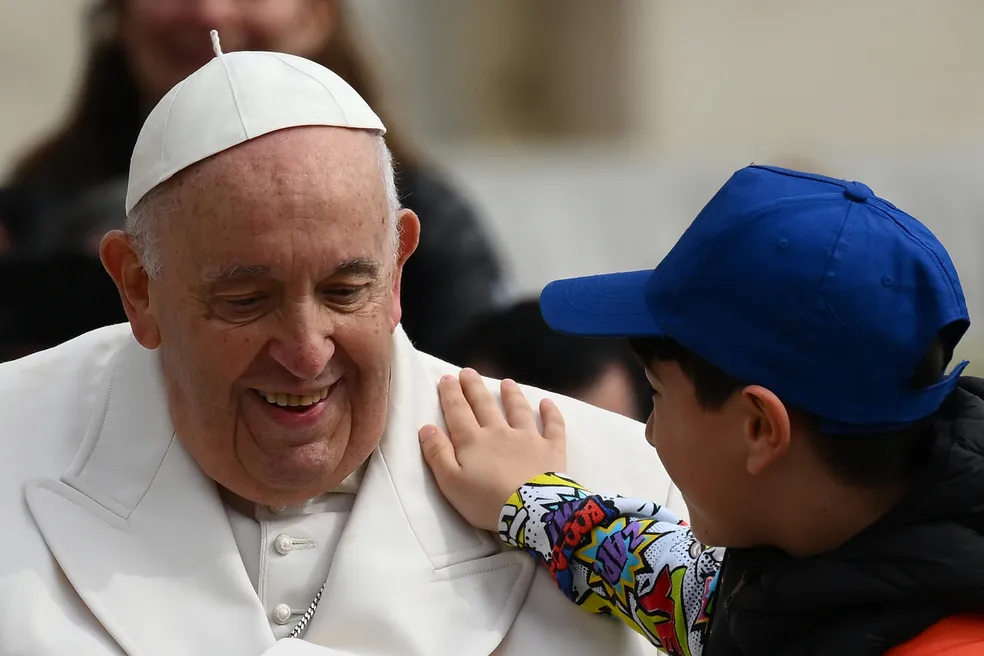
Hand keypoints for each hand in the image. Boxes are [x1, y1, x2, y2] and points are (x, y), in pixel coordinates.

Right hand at [419, 368, 565, 531]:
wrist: (530, 510)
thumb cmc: (486, 501)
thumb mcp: (451, 482)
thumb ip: (437, 454)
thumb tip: (427, 426)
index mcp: (473, 441)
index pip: (458, 412)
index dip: (451, 394)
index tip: (447, 378)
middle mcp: (500, 432)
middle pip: (485, 405)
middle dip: (475, 388)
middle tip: (468, 372)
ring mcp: (528, 438)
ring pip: (518, 410)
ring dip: (512, 395)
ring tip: (506, 382)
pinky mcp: (552, 448)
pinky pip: (553, 426)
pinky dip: (551, 413)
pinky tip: (547, 403)